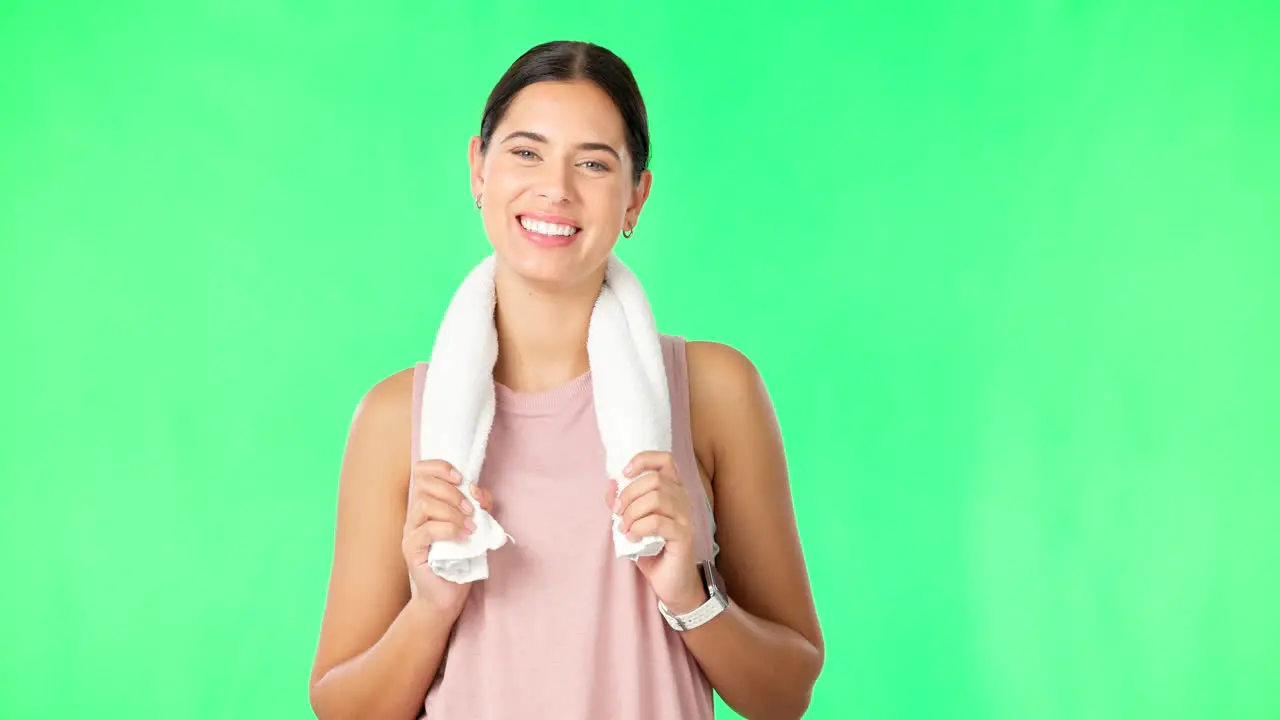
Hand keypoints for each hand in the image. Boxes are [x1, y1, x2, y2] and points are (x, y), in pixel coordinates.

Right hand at [402, 459, 492, 616]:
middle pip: (423, 483)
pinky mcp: (412, 550)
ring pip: (424, 504)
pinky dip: (449, 529)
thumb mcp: (476, 525)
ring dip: (452, 512)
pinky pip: (426, 530)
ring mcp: (411, 531)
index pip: (422, 471)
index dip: (441, 467)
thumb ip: (479, 504)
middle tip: (471, 511)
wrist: (448, 595)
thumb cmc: (462, 559)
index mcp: (428, 504)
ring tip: (470, 527)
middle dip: (452, 492)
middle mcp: (415, 514)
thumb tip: (476, 488)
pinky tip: (463, 537)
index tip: (461, 478)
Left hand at [605, 451, 706, 613]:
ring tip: (625, 528)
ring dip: (632, 513)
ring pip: (656, 499)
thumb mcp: (632, 523)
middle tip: (618, 514)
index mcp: (673, 490)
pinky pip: (657, 522)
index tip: (624, 473)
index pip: (665, 459)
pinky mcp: (683, 535)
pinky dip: (638, 528)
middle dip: (629, 495)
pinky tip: (632, 538)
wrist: (671, 583)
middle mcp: (683, 499)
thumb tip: (610, 485)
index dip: (643, 459)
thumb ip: (621, 503)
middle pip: (654, 480)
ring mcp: (686, 517)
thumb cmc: (653, 551)